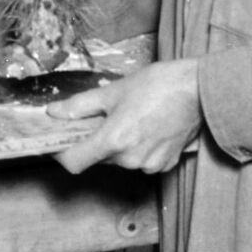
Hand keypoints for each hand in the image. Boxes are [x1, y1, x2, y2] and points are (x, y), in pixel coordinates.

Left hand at [48, 57, 202, 174]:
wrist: (198, 90)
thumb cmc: (156, 86)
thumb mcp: (112, 91)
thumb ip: (79, 106)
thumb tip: (54, 112)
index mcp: (114, 140)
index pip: (74, 163)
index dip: (61, 154)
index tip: (58, 142)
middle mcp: (131, 160)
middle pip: (98, 159)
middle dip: (93, 141)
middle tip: (99, 118)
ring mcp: (149, 165)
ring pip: (119, 160)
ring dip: (116, 145)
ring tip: (128, 119)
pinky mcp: (165, 165)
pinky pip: (140, 162)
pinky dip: (136, 148)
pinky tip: (145, 128)